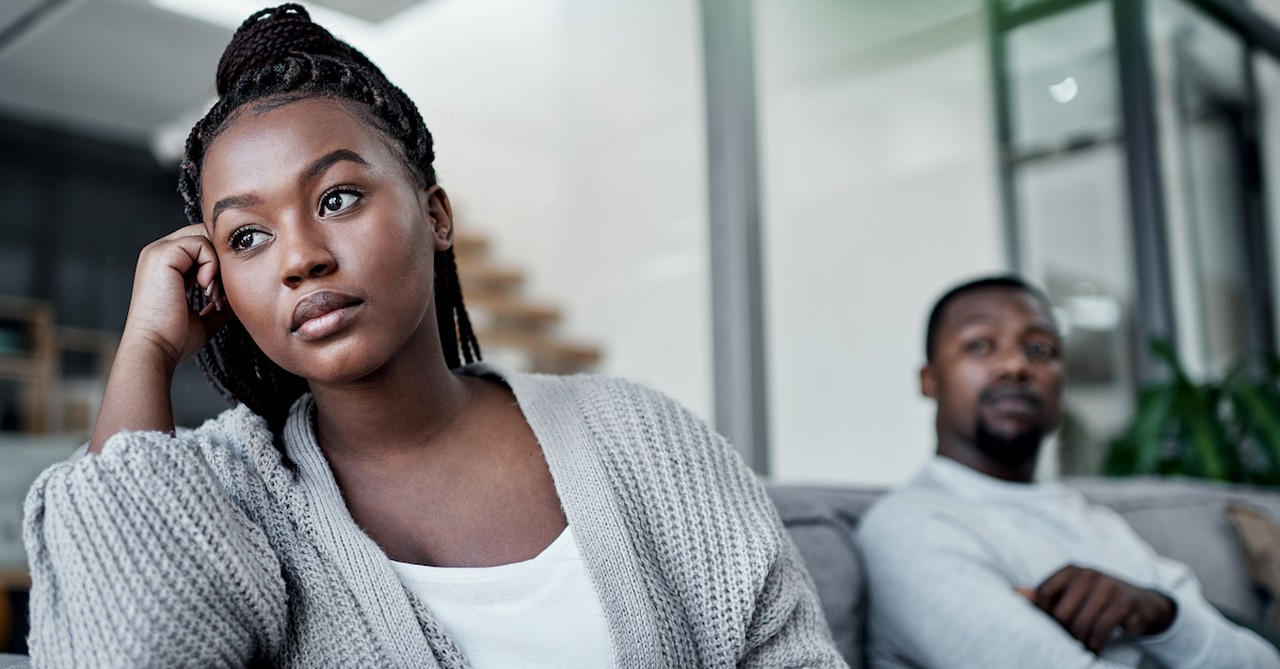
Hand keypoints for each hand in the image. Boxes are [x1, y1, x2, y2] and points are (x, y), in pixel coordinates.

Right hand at [120, 223, 227, 370]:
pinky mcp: (163, 254)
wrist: (157, 349)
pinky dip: (212, 264)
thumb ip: (216, 305)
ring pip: (204, 237)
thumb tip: (234, 301)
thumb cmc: (174, 339)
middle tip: (220, 294)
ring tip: (213, 295)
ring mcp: (158, 252)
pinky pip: (200, 243)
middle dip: (221, 261)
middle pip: (204, 235)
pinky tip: (206, 288)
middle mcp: (159, 254)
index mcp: (166, 267)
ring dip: (218, 266)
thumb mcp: (203, 319)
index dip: (219, 264)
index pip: (201, 246)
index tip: (220, 295)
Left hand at [1018, 565, 1176, 653]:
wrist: (1143, 604)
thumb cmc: (1098, 600)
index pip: (1043, 593)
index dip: (1045, 615)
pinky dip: (1095, 644)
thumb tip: (1014, 592)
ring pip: (1080, 624)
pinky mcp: (1124, 602)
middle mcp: (1087, 573)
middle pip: (1061, 612)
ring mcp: (1107, 586)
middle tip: (1070, 642)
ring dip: (1080, 642)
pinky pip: (1100, 629)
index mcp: (1070, 569)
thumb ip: (1046, 595)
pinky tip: (1095, 648)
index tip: (1053, 627)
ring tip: (1082, 648)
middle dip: (1064, 632)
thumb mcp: (1073, 593)